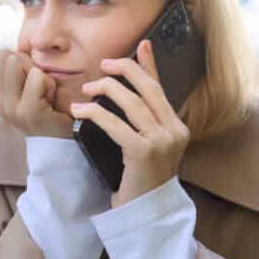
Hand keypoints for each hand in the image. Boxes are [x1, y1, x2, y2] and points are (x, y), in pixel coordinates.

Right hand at [0, 49, 74, 137]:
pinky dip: (50, 84)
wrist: (63, 142)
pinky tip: (52, 101)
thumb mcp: (31, 85)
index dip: (22, 60)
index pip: (1, 55)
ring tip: (47, 96)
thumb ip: (20, 67)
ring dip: (42, 76)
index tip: (33, 81)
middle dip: (32, 66)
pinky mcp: (28, 111)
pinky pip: (37, 78)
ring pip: (23, 66)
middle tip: (43, 90)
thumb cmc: (51, 109)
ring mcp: (12, 108)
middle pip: (11, 57)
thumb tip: (3, 49)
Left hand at [70, 40, 189, 207]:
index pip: (160, 89)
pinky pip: (116, 124)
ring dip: (106, 90)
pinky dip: (95, 113)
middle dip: (125, 70)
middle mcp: (174, 131)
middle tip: (103, 64)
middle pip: (148, 89)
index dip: (149, 65)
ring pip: (132, 103)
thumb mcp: (146, 145)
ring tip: (87, 88)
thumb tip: (128, 94)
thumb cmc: (141, 180)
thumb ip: (141, 119)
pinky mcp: (144, 152)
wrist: (144, 214)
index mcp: (177, 127)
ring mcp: (162, 142)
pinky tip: (80, 110)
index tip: (142, 44)